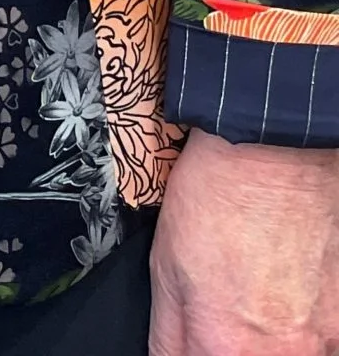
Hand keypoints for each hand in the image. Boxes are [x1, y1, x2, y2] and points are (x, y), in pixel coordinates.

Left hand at [152, 129, 338, 353]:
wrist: (274, 153)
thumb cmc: (218, 199)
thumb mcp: (165, 266)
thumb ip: (170, 335)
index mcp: (222, 347)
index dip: (197, 351)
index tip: (200, 335)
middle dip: (234, 345)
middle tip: (233, 306)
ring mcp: (321, 344)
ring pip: (289, 355)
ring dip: (274, 339)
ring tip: (263, 293)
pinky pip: (322, 343)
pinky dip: (306, 326)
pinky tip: (291, 288)